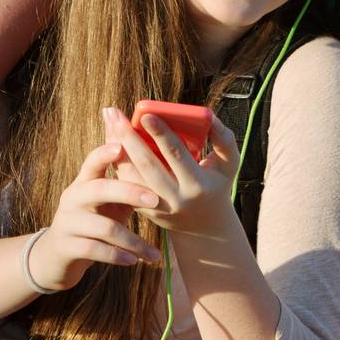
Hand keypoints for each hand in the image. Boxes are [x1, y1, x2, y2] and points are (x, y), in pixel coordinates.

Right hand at [27, 141, 161, 292]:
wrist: (58, 255)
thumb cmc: (93, 220)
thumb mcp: (107, 200)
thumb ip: (125, 181)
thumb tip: (150, 156)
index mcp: (83, 182)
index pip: (93, 161)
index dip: (105, 153)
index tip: (122, 145)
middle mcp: (73, 198)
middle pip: (100, 189)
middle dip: (130, 192)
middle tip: (156, 199)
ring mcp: (67, 222)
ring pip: (104, 228)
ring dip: (133, 241)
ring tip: (154, 254)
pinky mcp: (67, 246)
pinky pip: (95, 250)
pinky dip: (117, 256)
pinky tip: (134, 261)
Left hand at [105, 107, 239, 238]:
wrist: (205, 227)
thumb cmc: (216, 185)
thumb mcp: (229, 164)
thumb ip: (223, 138)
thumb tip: (209, 115)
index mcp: (197, 185)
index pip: (176, 155)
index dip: (160, 134)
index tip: (145, 114)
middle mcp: (175, 198)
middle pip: (147, 164)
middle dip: (128, 137)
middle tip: (115, 113)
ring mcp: (156, 207)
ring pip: (130, 175)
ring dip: (117, 147)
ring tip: (110, 120)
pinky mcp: (143, 210)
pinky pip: (126, 181)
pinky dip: (118, 159)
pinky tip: (111, 138)